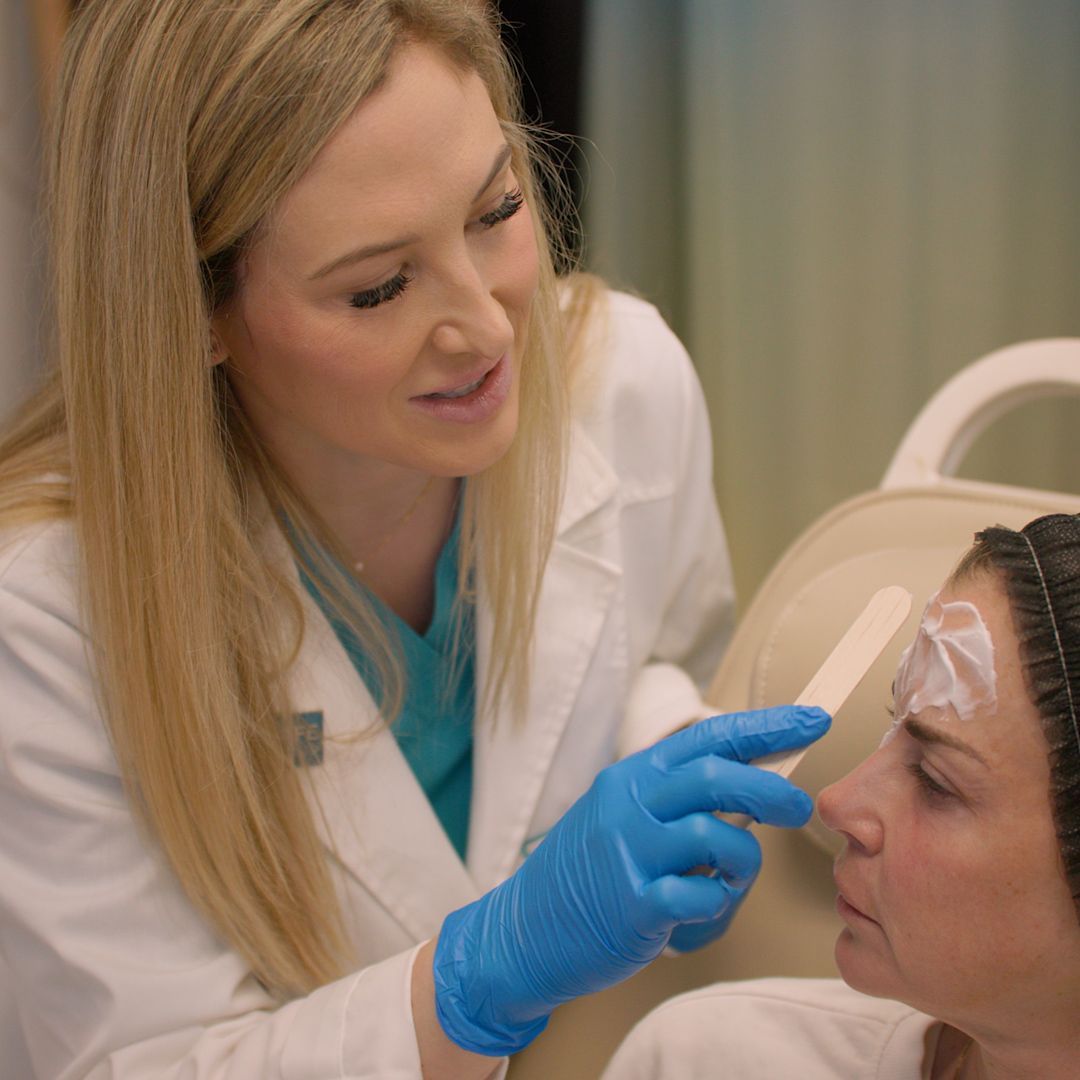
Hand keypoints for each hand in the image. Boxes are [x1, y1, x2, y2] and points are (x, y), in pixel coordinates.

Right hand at [432, 705, 829, 1054]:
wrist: (522, 931)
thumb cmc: (587, 873)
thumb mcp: (622, 816)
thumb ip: (677, 799)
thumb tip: (756, 787)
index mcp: (632, 777)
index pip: (708, 737)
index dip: (766, 726)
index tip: (812, 719)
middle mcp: (628, 805)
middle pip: (716, 776)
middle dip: (770, 790)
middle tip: (798, 809)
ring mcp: (628, 853)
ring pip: (717, 836)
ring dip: (743, 862)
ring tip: (731, 880)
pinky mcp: (633, 904)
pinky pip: (703, 896)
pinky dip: (717, 905)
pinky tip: (700, 911)